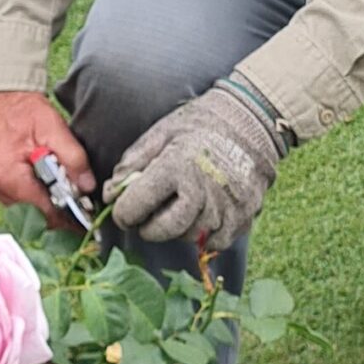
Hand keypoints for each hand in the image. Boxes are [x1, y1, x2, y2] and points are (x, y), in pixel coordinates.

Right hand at [0, 91, 95, 228]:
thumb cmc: (22, 107)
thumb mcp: (54, 127)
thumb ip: (73, 158)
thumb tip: (87, 187)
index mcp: (7, 176)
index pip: (42, 212)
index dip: (66, 220)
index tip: (83, 223)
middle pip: (31, 215)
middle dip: (55, 211)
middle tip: (75, 201)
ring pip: (21, 209)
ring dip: (41, 203)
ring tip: (59, 187)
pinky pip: (12, 198)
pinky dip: (29, 194)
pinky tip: (41, 181)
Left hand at [107, 76, 284, 248]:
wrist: (252, 121)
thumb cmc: (201, 125)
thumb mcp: (161, 133)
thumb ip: (132, 163)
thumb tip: (110, 194)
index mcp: (176, 167)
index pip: (135, 207)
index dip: (122, 213)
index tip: (122, 210)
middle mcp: (202, 192)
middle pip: (161, 230)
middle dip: (146, 227)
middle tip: (145, 216)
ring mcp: (225, 209)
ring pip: (187, 236)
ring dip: (175, 228)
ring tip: (177, 204)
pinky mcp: (242, 219)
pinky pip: (213, 241)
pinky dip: (202, 231)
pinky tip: (200, 211)